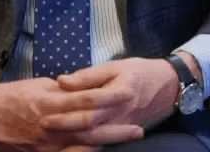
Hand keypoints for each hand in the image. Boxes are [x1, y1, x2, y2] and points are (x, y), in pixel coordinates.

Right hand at [0, 76, 143, 151]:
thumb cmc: (10, 98)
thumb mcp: (38, 87)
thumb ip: (63, 90)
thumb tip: (84, 88)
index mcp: (51, 102)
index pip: (86, 99)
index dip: (109, 98)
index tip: (128, 95)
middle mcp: (51, 125)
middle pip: (90, 127)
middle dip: (116, 130)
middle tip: (137, 128)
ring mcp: (46, 145)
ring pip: (82, 145)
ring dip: (105, 144)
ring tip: (124, 140)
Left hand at [45, 58, 179, 133]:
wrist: (166, 85)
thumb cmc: (138, 72)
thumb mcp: (113, 66)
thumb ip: (87, 75)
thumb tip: (62, 81)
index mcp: (117, 92)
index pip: (87, 104)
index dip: (66, 110)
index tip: (46, 112)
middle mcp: (119, 113)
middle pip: (88, 124)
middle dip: (64, 126)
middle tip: (43, 125)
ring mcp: (122, 125)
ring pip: (95, 136)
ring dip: (73, 136)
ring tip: (53, 134)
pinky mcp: (123, 131)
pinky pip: (104, 140)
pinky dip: (87, 142)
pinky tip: (72, 141)